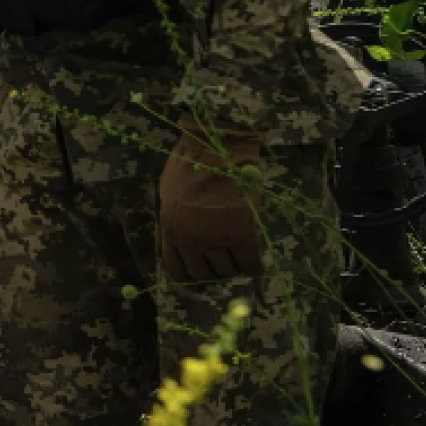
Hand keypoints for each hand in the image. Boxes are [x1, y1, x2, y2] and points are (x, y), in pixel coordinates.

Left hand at [159, 115, 263, 281]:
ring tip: (239, 255)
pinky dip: (254, 267)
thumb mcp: (170, 194)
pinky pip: (251, 264)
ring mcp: (215, 239)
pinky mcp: (242, 234)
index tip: (202, 276)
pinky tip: (255, 260)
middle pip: (204, 274)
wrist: (216, 147)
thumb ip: (176, 221)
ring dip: (234, 267)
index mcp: (170, 229)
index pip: (177, 270)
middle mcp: (190, 239)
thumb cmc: (191, 163)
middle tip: (225, 262)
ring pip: (228, 271)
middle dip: (215, 272)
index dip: (191, 277)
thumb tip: (183, 242)